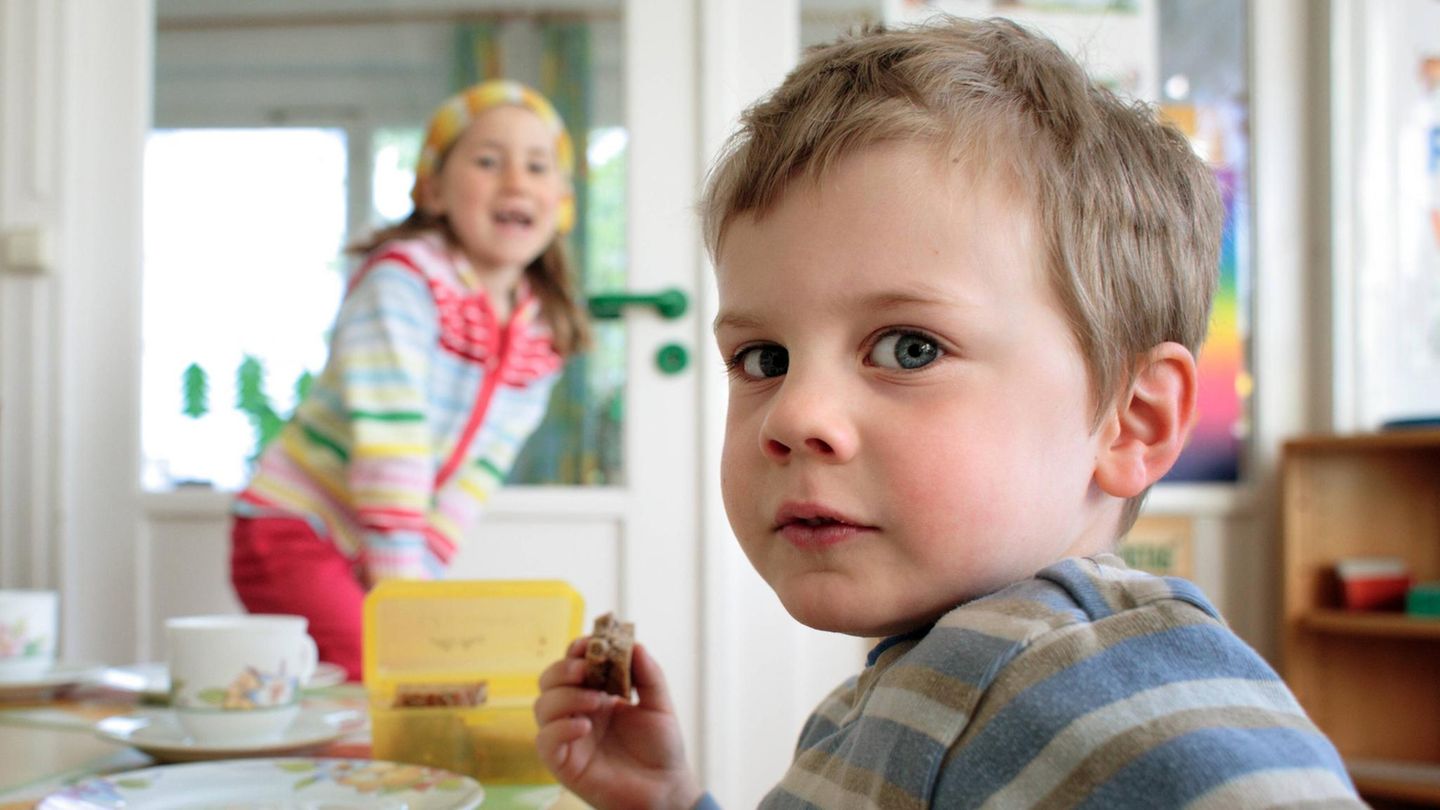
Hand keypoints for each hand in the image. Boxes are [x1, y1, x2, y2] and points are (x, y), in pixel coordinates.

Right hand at [535, 638, 701, 809]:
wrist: (665, 790)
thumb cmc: (661, 749)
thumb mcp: (660, 705)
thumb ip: (648, 674)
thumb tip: (634, 643)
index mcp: (597, 693)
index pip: (573, 663)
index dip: (577, 650)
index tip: (591, 644)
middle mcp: (577, 712)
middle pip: (549, 680)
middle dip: (563, 669)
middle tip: (587, 669)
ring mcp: (568, 737)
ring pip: (542, 706)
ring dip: (565, 696)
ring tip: (596, 701)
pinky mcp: (563, 763)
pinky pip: (545, 741)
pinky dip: (560, 728)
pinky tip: (585, 726)